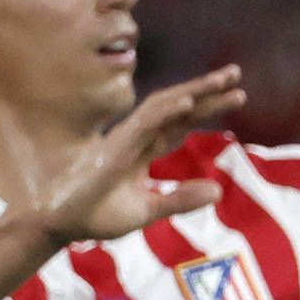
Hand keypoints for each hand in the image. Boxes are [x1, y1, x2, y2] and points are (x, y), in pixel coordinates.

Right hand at [36, 68, 245, 245]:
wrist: (61, 225)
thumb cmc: (98, 214)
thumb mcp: (149, 209)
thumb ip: (181, 199)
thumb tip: (218, 191)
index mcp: (144, 150)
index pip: (181, 124)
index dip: (207, 109)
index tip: (237, 95)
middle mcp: (137, 138)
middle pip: (177, 109)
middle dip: (206, 91)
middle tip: (235, 74)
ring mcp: (126, 139)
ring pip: (164, 108)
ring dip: (194, 92)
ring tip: (223, 80)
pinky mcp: (115, 148)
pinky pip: (143, 125)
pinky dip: (166, 112)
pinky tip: (188, 103)